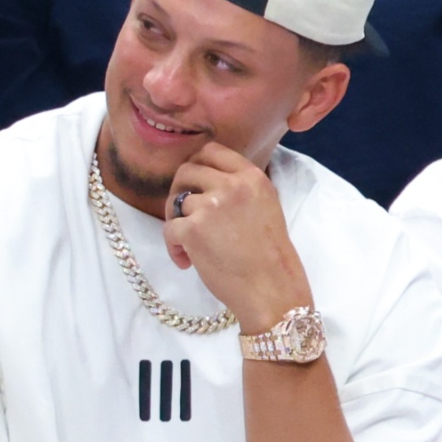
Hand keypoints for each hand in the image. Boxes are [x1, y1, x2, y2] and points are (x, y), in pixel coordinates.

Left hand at [161, 142, 310, 332]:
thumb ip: (239, 189)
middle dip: (179, 192)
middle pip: (186, 170)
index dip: (196, 167)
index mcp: (252, 177)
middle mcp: (232, 185)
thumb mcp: (265, 206)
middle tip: (183, 216)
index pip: (211, 151)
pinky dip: (173, 247)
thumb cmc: (269, 257)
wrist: (272, 290)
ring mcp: (211, 206)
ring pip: (175, 201)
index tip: (194, 186)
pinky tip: (187, 261)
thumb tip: (205, 181)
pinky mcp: (193, 229)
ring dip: (176, 223)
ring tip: (189, 246)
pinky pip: (169, 228)